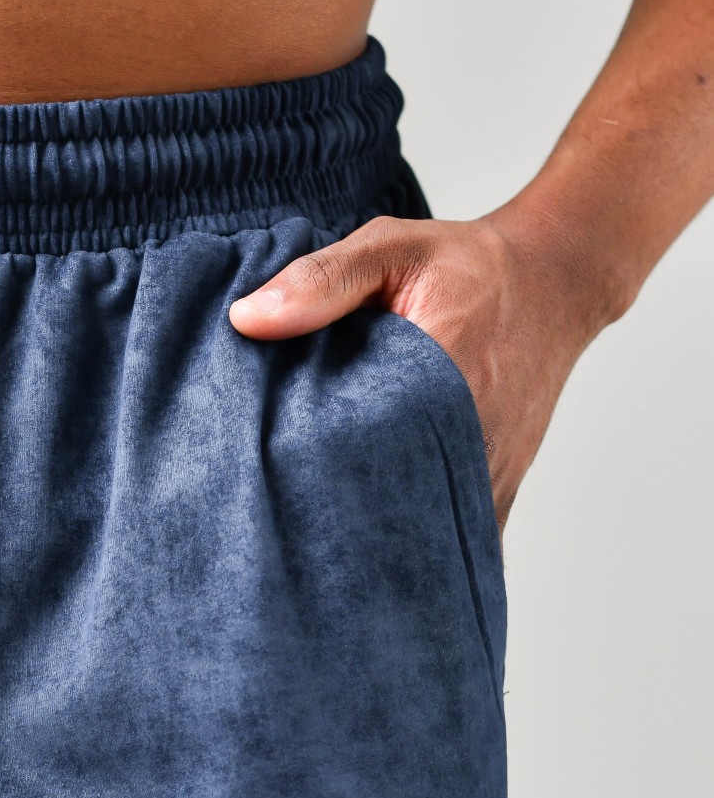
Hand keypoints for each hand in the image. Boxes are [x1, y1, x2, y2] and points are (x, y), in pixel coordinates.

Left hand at [228, 208, 603, 528]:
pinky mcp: (496, 495)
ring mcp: (486, 477)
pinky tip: (370, 548)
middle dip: (329, 519)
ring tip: (317, 547)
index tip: (264, 483)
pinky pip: (449, 543)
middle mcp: (470, 442)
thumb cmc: (467, 269)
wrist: (552, 285)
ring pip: (416, 535)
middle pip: (383, 509)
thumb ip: (322, 280)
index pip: (354, 452)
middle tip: (276, 525)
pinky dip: (409, 545)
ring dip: (369, 541)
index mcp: (441, 380)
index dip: (304, 474)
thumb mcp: (393, 250)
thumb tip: (246, 319)